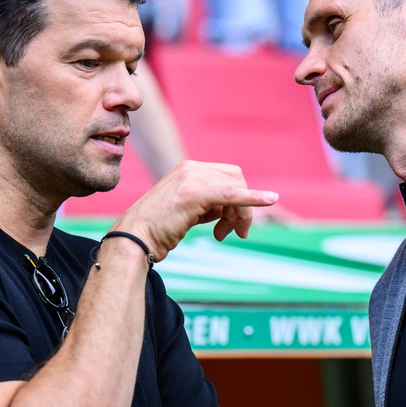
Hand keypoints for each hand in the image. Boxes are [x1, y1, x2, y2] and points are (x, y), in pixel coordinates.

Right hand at [113, 160, 278, 260]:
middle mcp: (191, 168)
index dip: (239, 199)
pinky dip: (254, 198)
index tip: (232, 225)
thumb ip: (208, 205)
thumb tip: (230, 211)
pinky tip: (271, 199)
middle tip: (238, 233)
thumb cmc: (157, 230)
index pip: (229, 177)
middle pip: (237, 180)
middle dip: (243, 208)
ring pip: (237, 190)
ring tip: (226, 235)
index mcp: (188, 169)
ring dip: (240, 215)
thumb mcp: (187, 212)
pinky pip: (233, 194)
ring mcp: (192, 178)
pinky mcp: (195, 193)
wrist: (134, 238)